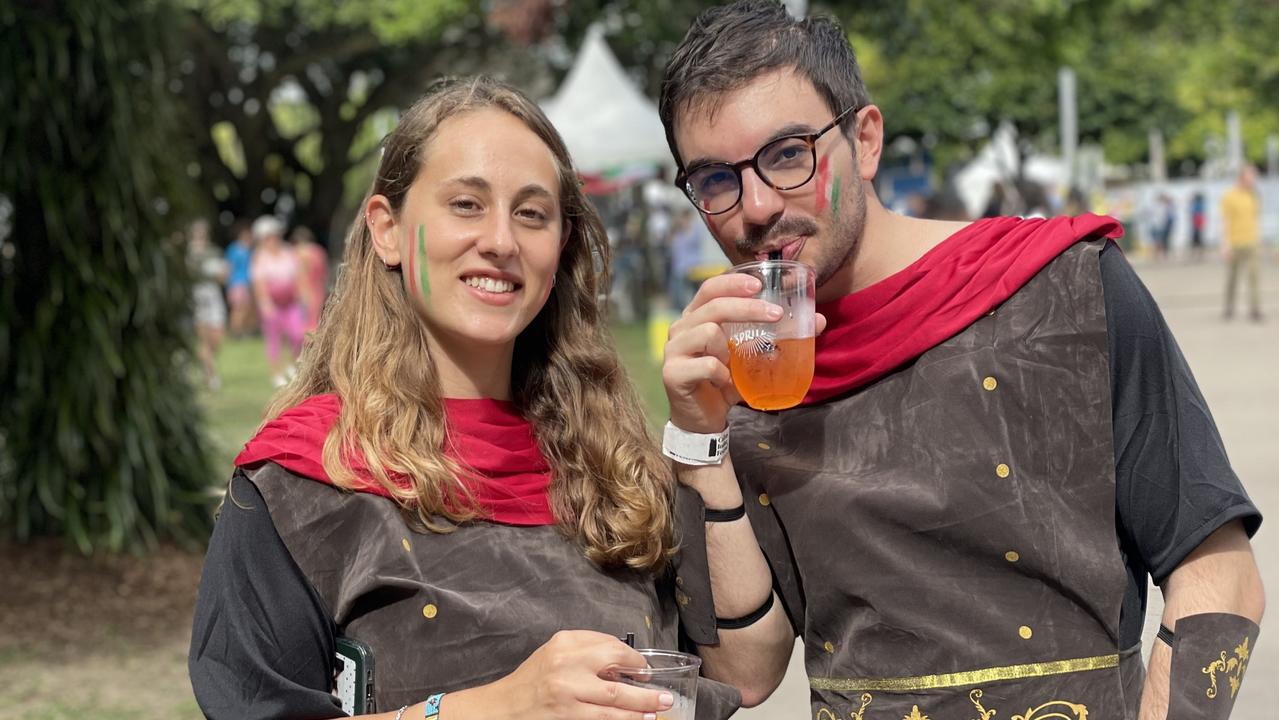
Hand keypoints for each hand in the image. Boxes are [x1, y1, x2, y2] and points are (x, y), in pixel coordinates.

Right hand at [483, 630, 672, 719]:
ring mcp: (567, 692)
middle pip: (615, 664)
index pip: (608, 643)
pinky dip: (626, 719)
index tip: (642, 667)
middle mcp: (566, 664)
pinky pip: (605, 718)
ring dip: (643, 703)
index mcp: (564, 643)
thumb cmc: (531, 682)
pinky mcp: (568, 716)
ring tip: (660, 706)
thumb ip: (584, 653)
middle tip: (661, 689)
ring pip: (615, 697)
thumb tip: (622, 664)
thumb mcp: (553, 654)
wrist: (503, 708)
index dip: (631, 657)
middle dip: (642, 676)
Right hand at [663, 274, 825, 433]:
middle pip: (713, 306)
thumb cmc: (725, 381)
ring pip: (707, 331)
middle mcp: (681, 328)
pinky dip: (722, 374)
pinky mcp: (672, 373)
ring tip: (736, 364)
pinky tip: (725, 382)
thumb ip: (777, 337)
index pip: (710, 288)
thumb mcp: (752, 356)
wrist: (703, 420)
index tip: (760, 285)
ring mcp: (673, 350)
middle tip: (776, 315)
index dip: (733, 283)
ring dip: (730, 348)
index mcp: (696, 317)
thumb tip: (818, 320)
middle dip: (748, 308)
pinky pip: (705, 365)